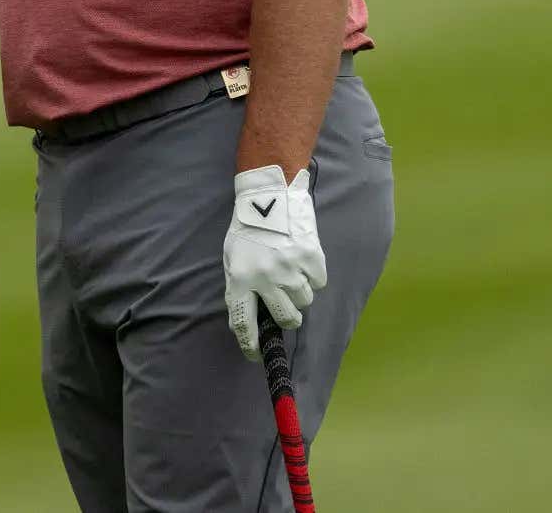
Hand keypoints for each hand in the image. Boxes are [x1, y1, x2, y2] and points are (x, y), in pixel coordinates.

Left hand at [223, 164, 325, 360]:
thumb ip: (240, 288)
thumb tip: (251, 319)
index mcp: (241, 279)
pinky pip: (318, 282)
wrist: (269, 197)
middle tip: (287, 312)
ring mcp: (290, 268)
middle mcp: (266, 278)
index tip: (256, 354)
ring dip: (299, 293)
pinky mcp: (311, 257)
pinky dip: (313, 276)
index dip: (250, 345)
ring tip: (291, 274)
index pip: (244, 323)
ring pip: (305, 301)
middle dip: (288, 319)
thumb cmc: (246, 230)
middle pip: (286, 319)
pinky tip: (302, 261)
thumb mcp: (232, 260)